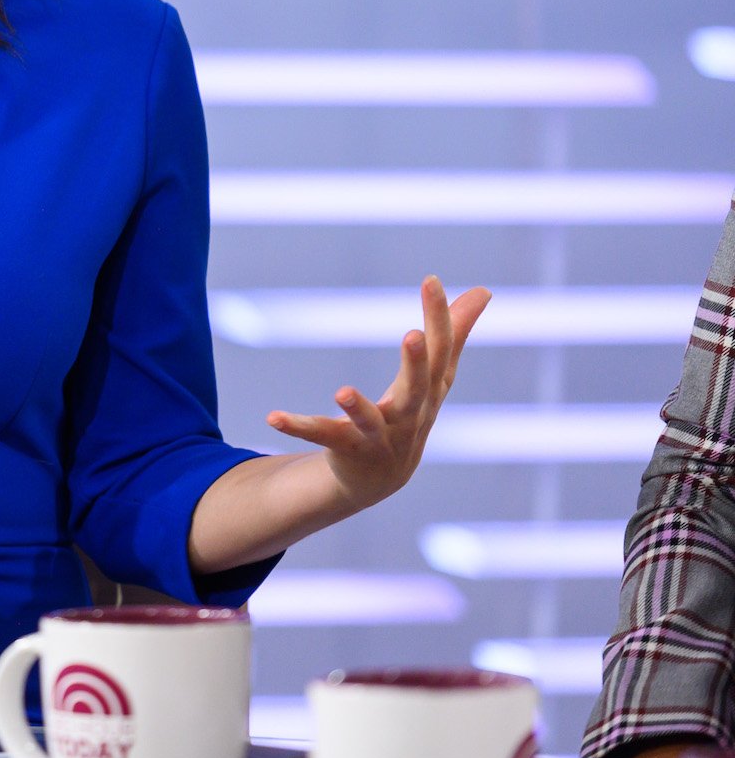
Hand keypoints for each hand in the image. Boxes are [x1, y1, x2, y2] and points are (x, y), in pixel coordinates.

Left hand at [265, 276, 490, 511]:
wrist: (381, 477)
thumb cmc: (410, 414)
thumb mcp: (432, 376)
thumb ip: (455, 333)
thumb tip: (485, 290)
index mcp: (430, 390)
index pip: (440, 351)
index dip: (439, 317)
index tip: (430, 280)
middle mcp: (411, 415)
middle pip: (417, 388)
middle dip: (415, 363)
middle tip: (412, 335)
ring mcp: (379, 436)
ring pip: (371, 421)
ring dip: (358, 407)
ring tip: (342, 392)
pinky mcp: (346, 449)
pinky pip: (321, 436)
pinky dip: (298, 427)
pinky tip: (272, 417)